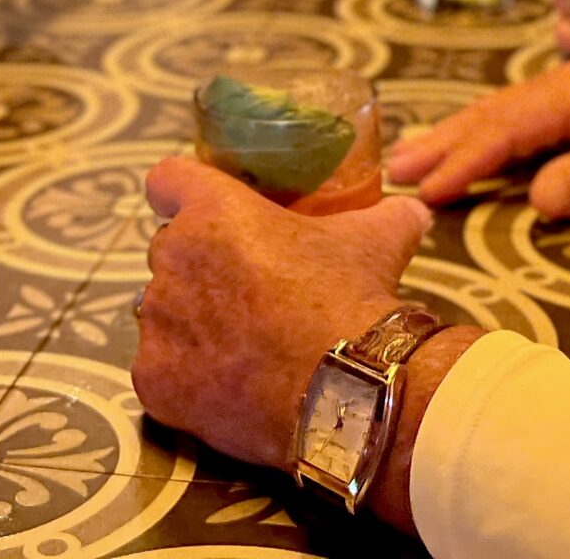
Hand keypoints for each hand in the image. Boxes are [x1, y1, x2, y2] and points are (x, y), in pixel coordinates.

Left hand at [131, 156, 433, 468]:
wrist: (350, 391)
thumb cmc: (353, 300)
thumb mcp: (377, 240)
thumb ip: (388, 215)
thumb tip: (415, 210)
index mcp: (213, 212)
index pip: (167, 179)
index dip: (182, 193)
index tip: (201, 210)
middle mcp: (171, 259)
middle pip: (168, 251)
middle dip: (198, 268)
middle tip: (245, 292)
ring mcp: (158, 323)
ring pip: (162, 311)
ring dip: (189, 322)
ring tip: (240, 346)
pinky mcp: (153, 379)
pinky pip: (158, 369)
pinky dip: (186, 377)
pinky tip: (226, 387)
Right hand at [385, 60, 569, 221]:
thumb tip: (537, 201)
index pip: (507, 129)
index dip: (464, 159)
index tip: (428, 187)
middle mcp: (564, 85)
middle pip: (491, 115)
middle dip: (442, 142)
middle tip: (396, 168)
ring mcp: (569, 93)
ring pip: (500, 114)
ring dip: (455, 137)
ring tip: (413, 157)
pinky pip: (518, 121)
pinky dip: (484, 135)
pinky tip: (467, 149)